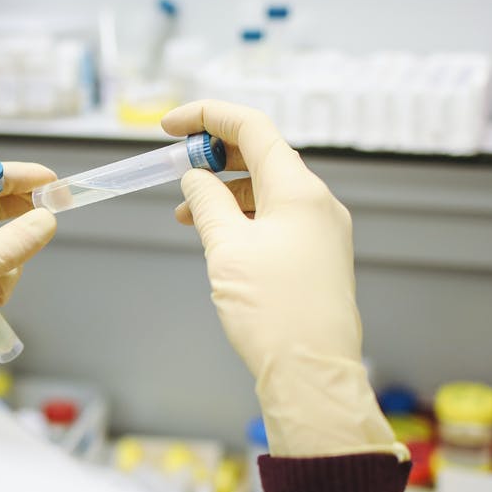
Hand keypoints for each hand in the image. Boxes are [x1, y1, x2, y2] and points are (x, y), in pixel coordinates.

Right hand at [164, 100, 398, 457]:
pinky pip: (277, 219)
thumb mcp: (226, 249)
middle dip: (214, 155)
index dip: (207, 117)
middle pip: (262, 155)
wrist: (312, 375)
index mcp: (299, 190)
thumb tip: (195, 179)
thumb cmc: (274, 314)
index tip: (169, 126)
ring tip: (186, 212)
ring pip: (267, 190)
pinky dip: (243, 217)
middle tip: (174, 167)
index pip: (252, 128)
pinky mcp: (318, 258)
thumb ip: (206, 203)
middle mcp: (317, 203)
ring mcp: (321, 231)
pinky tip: (217, 236)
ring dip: (225, 190)